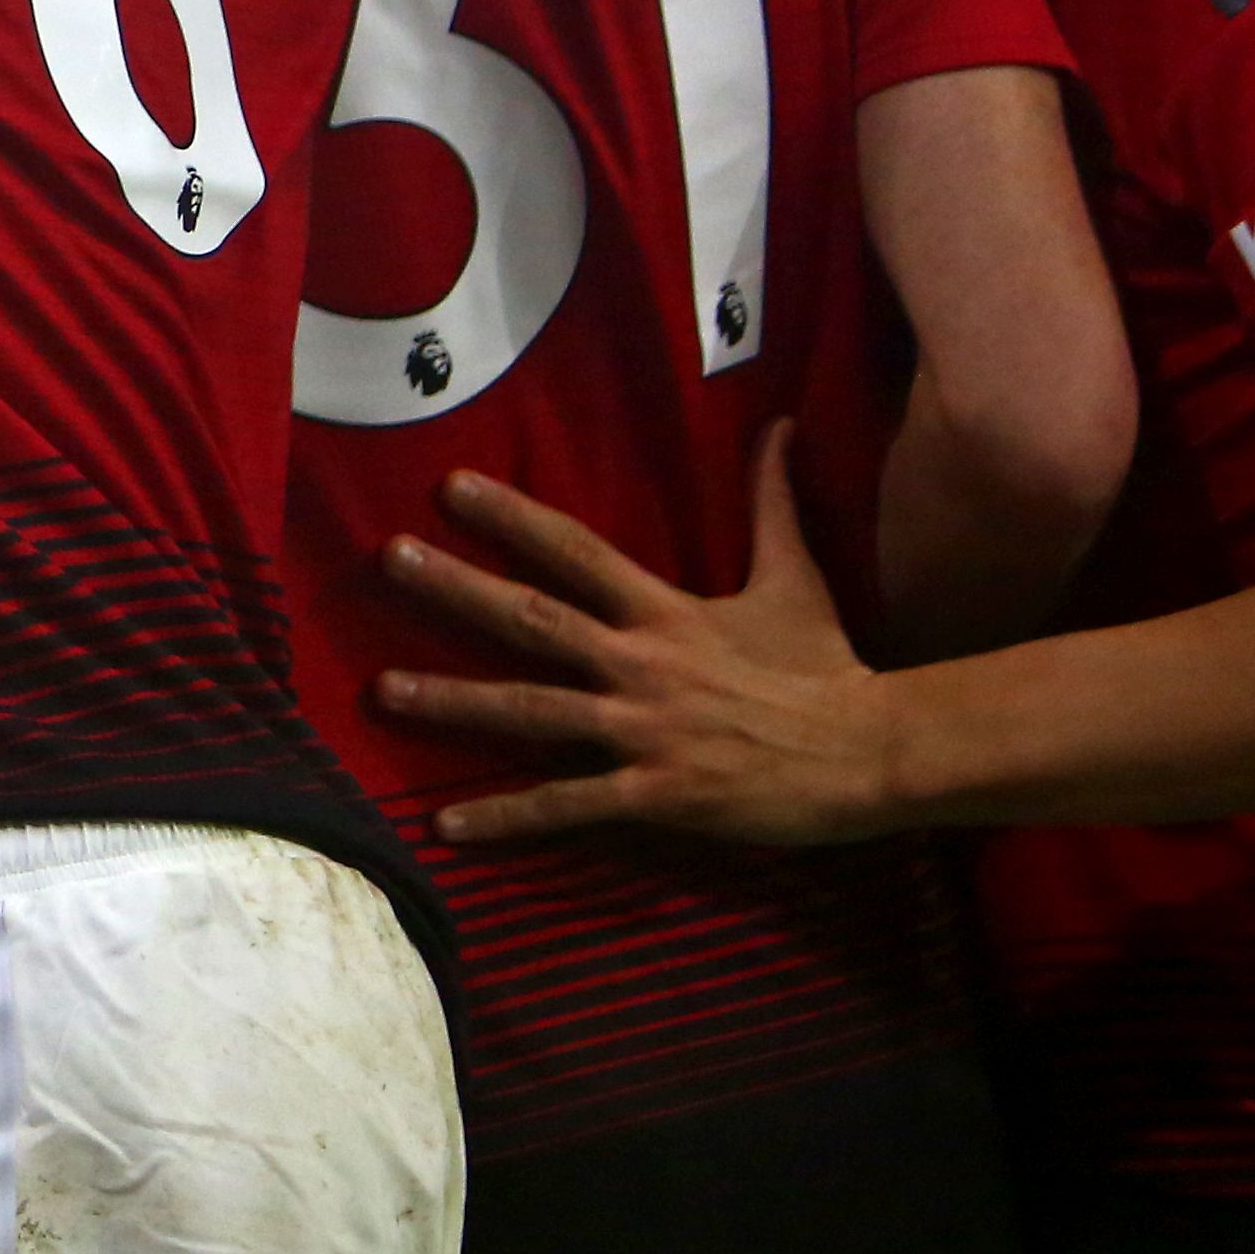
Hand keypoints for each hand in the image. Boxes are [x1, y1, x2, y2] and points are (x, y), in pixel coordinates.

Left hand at [372, 426, 907, 847]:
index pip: (575, 553)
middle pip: (533, 619)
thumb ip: (773, 501)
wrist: (872, 752)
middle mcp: (642, 665)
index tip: (450, 488)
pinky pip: (567, 807)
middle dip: (456, 589)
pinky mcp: (655, 794)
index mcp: (666, 613)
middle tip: (387, 558)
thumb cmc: (827, 667)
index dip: (512, 518)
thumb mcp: (796, 577)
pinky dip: (507, 818)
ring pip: (531, 711)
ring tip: (381, 691)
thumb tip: (782, 424)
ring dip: (452, 703)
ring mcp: (644, 731)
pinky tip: (445, 829)